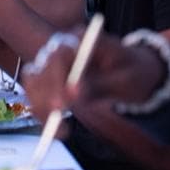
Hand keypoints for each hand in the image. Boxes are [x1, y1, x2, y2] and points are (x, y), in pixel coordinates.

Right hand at [19, 32, 165, 120]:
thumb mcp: (127, 79)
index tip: (70, 101)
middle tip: (59, 117)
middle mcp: (62, 46)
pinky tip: (56, 128)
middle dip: (48, 94)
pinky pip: (34, 93)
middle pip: (43, 65)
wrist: (136, 73)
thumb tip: (75, 96)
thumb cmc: (135, 73)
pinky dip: (40, 111)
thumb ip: (100, 86)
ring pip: (33, 80)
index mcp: (82, 38)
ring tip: (60, 130)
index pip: (61, 52)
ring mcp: (52, 62)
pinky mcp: (48, 79)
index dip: (60, 75)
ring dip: (40, 105)